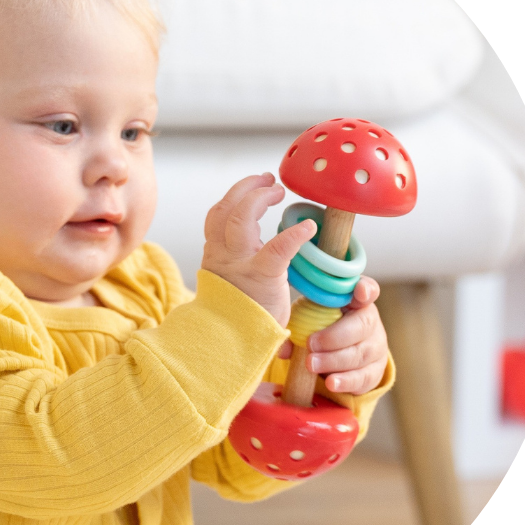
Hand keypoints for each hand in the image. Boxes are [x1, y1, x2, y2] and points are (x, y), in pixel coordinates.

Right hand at [202, 173, 316, 326]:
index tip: (255, 186)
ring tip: (278, 190)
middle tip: (270, 181)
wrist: (229, 344)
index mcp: (215, 254)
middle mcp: (223, 254)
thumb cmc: (238, 315)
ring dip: (260, 197)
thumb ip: (238, 260)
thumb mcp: (230, 281)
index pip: (218, 215)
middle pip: (226, 208)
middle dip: (248, 188)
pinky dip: (293, 234)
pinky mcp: (262, 277)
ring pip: (240, 217)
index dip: (236, 195)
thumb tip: (257, 246)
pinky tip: (308, 227)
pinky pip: (277, 248)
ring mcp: (240, 264)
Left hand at [279, 276, 387, 394]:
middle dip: (335, 336)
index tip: (359, 293)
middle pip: (363, 325)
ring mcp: (376, 346)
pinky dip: (346, 381)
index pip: (367, 289)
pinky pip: (365, 377)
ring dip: (334, 360)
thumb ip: (296, 320)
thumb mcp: (304, 316)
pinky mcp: (375, 370)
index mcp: (353, 300)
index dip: (366, 290)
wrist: (328, 355)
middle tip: (310, 344)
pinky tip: (331, 383)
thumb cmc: (315, 326)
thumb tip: (281, 340)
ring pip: (362, 353)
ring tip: (311, 365)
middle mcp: (369, 320)